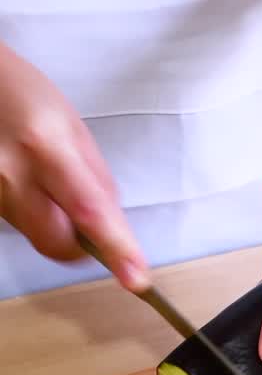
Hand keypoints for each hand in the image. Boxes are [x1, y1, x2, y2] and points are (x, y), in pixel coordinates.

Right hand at [0, 43, 147, 289]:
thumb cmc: (24, 97)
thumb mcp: (73, 128)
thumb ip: (97, 180)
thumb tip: (114, 225)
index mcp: (45, 147)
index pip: (88, 210)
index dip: (115, 247)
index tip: (136, 277)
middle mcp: (12, 175)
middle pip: (58, 243)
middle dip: (80, 243)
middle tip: (88, 219)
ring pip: (39, 237)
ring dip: (55, 224)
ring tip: (50, 183)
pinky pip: (21, 226)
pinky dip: (36, 216)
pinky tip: (32, 185)